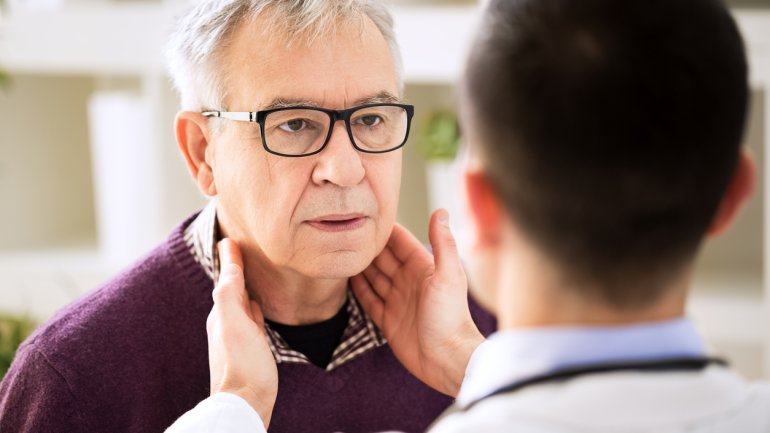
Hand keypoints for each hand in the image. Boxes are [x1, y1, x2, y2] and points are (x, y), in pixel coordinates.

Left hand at [207, 239, 277, 426]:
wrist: (245, 403)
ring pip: (240, 304)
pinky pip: (251, 321)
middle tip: (238, 249)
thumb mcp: (234, 322)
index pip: (226, 279)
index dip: (230, 259)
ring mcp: (238, 338)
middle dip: (235, 270)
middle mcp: (226, 324)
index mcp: (221, 314)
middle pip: (231, 289)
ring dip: (243, 287)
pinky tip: (257, 306)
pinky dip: (252, 308)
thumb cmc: (242, 364)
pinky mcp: (250, 350)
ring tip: (249, 272)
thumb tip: (229, 261)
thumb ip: (229, 292)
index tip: (231, 239)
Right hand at [351, 209, 484, 396]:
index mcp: (423, 268)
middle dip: (366, 246)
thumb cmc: (451, 317)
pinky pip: (369, 301)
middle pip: (383, 258)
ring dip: (359, 266)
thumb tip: (441, 210)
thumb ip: (444, 243)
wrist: (447, 359)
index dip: (384, 229)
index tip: (365, 213)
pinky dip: (358, 290)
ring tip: (339, 251)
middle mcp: (408, 282)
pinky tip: (345, 278)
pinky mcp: (388, 321)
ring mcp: (397, 301)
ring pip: (373, 278)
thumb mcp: (449, 275)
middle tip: (344, 231)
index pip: (400, 242)